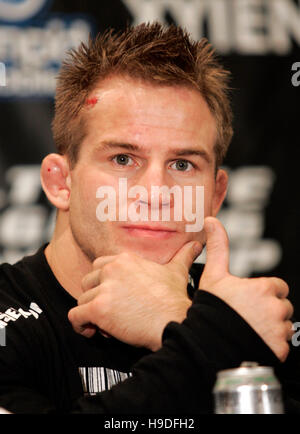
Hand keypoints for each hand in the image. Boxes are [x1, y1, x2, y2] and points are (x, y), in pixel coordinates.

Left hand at [68, 241, 201, 350]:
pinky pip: (75, 316)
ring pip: (82, 300)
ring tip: (107, 324)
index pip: (99, 267)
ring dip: (90, 313)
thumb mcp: (177, 272)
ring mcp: (104, 289)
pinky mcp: (98, 309)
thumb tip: (196, 245)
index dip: (104, 283)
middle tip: (110, 311)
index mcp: (125, 259)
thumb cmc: (175, 300)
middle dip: (95, 297)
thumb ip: (183, 255)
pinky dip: (79, 325)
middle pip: (87, 282)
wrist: (174, 322)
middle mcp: (112, 269)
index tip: (113, 296)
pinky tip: (92, 330)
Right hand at [199, 216, 293, 361]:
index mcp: (263, 288)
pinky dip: (271, 345)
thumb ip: (218, 247)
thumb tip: (211, 221)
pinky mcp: (279, 349)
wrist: (208, 345)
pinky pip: (282, 345)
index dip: (264, 293)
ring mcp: (279, 330)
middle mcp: (275, 308)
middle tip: (247, 316)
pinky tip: (252, 342)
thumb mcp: (213, 276)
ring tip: (249, 330)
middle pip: (282, 307)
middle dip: (269, 310)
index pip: (277, 287)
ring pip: (284, 326)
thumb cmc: (210, 310)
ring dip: (272, 328)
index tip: (249, 300)